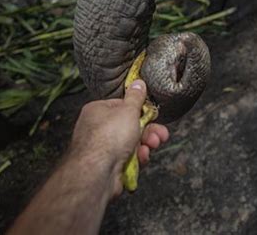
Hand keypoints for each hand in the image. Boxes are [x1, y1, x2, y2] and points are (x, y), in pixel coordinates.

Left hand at [70, 79, 168, 196]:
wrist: (97, 173)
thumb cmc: (108, 138)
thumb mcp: (128, 110)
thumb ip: (136, 97)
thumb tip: (138, 83)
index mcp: (97, 111)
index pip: (122, 106)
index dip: (139, 111)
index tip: (152, 115)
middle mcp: (97, 129)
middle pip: (129, 127)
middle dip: (148, 131)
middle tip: (159, 134)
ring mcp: (102, 150)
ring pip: (130, 144)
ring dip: (145, 145)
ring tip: (152, 145)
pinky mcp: (107, 167)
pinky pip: (126, 159)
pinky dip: (136, 159)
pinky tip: (141, 158)